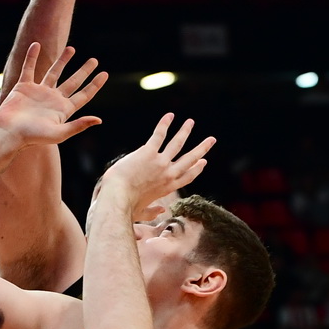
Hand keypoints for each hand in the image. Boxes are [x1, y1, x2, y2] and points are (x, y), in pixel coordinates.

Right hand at [0, 43, 106, 146]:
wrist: (8, 133)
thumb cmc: (32, 137)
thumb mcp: (59, 133)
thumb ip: (78, 126)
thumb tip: (99, 120)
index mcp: (63, 110)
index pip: (84, 95)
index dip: (95, 85)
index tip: (104, 74)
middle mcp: (53, 99)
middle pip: (73, 82)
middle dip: (84, 71)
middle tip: (94, 60)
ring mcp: (38, 92)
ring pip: (54, 72)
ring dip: (62, 60)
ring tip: (71, 48)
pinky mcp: (23, 87)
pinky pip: (29, 68)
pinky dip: (32, 56)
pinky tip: (36, 45)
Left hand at [98, 114, 214, 215]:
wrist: (117, 197)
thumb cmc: (125, 206)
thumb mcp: (142, 213)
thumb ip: (153, 212)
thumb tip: (162, 210)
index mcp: (167, 188)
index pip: (187, 176)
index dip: (197, 168)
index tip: (203, 161)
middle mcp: (168, 174)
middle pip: (190, 159)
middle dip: (202, 148)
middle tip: (211, 140)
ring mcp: (160, 162)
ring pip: (177, 143)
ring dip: (185, 131)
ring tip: (190, 122)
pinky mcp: (148, 152)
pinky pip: (159, 134)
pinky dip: (165, 124)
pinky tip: (170, 115)